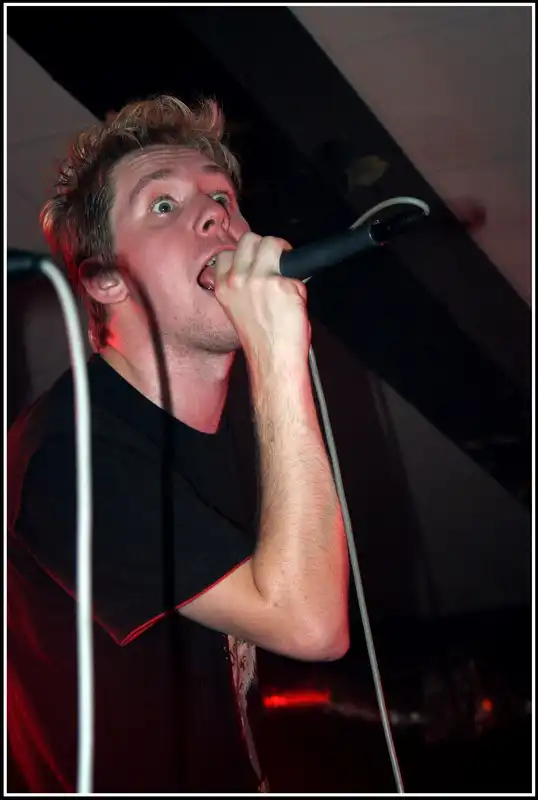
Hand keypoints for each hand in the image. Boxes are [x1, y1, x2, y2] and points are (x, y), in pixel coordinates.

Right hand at [214, 232, 309, 364]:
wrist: (274, 358)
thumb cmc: (260, 339)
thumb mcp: (239, 307)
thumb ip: (244, 284)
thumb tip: (261, 267)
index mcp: (224, 287)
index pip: (227, 253)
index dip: (245, 255)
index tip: (256, 263)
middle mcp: (238, 280)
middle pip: (250, 239)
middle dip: (265, 247)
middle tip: (275, 263)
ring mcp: (260, 280)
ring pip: (272, 243)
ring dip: (282, 253)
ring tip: (286, 273)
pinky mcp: (283, 284)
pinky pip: (296, 269)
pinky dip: (299, 282)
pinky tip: (295, 297)